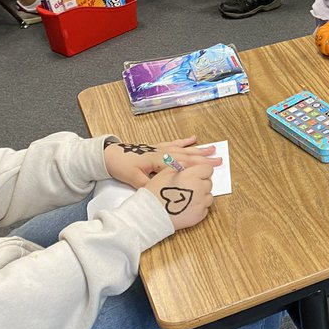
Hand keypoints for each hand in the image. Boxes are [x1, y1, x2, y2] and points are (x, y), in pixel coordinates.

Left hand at [105, 136, 219, 188]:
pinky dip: (185, 141)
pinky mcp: (157, 147)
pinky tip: (193, 138)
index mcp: (159, 160)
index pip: (182, 164)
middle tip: (219, 160)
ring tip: (213, 148)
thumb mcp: (133, 179)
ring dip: (198, 149)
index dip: (197, 167)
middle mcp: (163, 152)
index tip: (210, 169)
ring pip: (184, 148)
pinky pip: (174, 143)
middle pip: (187, 155)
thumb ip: (149, 185)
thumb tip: (162, 189)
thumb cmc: (122, 166)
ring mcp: (161, 148)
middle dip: (204, 158)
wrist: (109, 155)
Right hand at [144, 162, 215, 229]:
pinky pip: (205, 208)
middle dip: (200, 183)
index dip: (201, 171)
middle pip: (208, 182)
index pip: (207, 169)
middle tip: (188, 188)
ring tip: (187, 198)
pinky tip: (187, 206)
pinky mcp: (200, 214)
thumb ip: (181, 166)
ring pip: (208, 195)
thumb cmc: (155, 194)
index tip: (195, 175)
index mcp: (190, 176)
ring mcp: (201, 202)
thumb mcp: (165, 173)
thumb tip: (190, 164)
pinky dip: (199, 207)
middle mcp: (198, 188)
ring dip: (201, 196)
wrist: (151, 215)